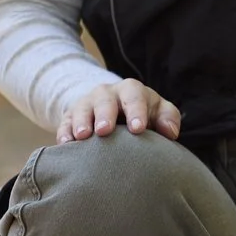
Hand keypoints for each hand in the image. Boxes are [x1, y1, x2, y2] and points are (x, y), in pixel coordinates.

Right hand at [56, 79, 181, 142]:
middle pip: (105, 99)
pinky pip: (65, 122)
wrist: (114, 110)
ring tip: (84, 136)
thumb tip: (170, 133)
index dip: (136, 111)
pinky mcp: (70, 117)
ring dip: (82, 122)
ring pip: (82, 109)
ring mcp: (87, 104)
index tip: (138, 129)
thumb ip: (168, 118)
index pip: (135, 97)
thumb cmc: (142, 114)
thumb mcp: (157, 111)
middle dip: (105, 114)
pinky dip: (65, 132)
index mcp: (132, 91)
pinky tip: (66, 144)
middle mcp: (107, 94)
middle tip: (106, 131)